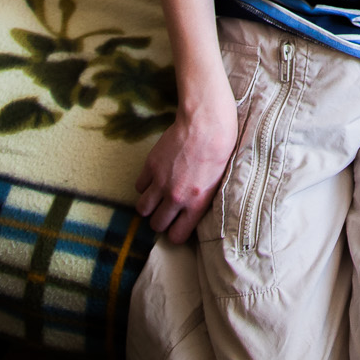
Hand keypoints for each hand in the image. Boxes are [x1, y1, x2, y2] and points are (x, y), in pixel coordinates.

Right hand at [134, 91, 236, 243]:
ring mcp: (161, 182)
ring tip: (157, 198)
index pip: (177, 236)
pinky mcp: (151, 165)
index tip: (177, 226)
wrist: (207, 122)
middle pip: (157, 224)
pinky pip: (139, 186)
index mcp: (196, 204)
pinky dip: (145, 185)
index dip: (176, 233)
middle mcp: (176, 197)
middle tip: (165, 211)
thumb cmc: (220, 150)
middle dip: (160, 221)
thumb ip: (201, 200)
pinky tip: (154, 178)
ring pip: (143, 209)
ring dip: (149, 206)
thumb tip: (191, 211)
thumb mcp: (218, 182)